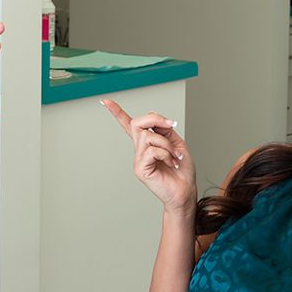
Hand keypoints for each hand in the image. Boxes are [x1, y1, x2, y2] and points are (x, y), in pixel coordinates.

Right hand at [102, 99, 196, 214]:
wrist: (186, 190)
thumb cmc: (182, 169)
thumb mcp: (176, 142)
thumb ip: (164, 129)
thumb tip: (153, 116)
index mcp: (146, 142)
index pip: (128, 125)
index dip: (117, 112)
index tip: (105, 101)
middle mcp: (139, 149)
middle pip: (137, 123)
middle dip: (156, 119)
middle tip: (172, 125)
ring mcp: (138, 159)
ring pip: (148, 136)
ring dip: (167, 144)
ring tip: (175, 156)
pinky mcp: (140, 169)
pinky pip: (152, 151)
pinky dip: (166, 154)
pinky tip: (172, 163)